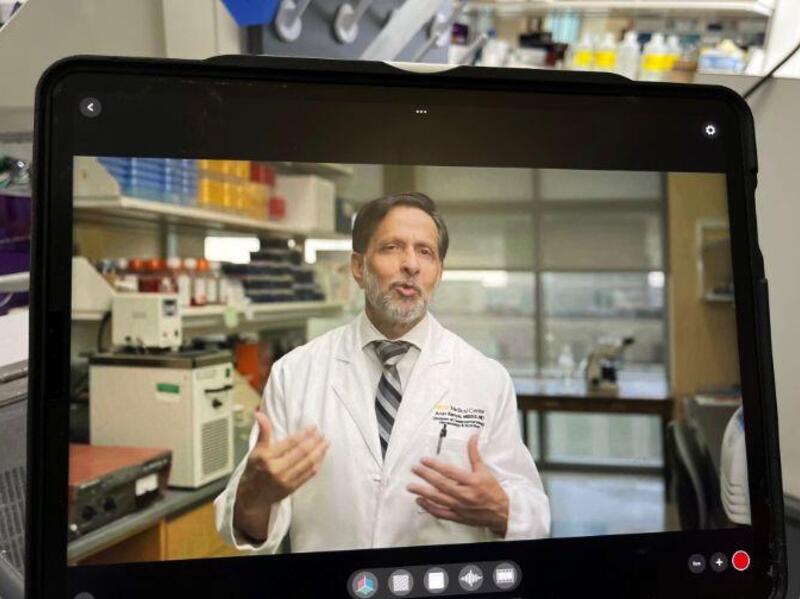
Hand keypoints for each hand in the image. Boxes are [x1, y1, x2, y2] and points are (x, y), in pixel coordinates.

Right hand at [234, 411, 328, 539]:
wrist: (252, 497)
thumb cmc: (254, 470)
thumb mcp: (256, 451)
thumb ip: (263, 432)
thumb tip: (260, 413)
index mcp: (267, 458)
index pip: (290, 443)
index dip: (304, 434)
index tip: (313, 427)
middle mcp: (277, 470)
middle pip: (301, 453)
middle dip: (314, 442)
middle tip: (323, 434)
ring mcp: (285, 480)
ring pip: (307, 464)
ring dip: (319, 452)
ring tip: (326, 443)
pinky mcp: (292, 488)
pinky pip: (309, 475)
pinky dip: (317, 464)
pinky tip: (322, 456)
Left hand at [407, 434, 508, 536]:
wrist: (501, 513)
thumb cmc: (493, 491)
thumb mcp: (484, 471)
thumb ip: (475, 454)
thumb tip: (473, 437)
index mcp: (472, 482)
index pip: (450, 472)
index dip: (435, 465)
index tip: (424, 460)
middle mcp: (464, 495)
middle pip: (441, 484)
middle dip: (425, 476)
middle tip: (414, 469)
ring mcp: (460, 507)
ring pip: (438, 499)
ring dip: (423, 492)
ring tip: (411, 486)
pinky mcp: (458, 517)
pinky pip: (440, 513)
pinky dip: (429, 508)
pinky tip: (420, 501)